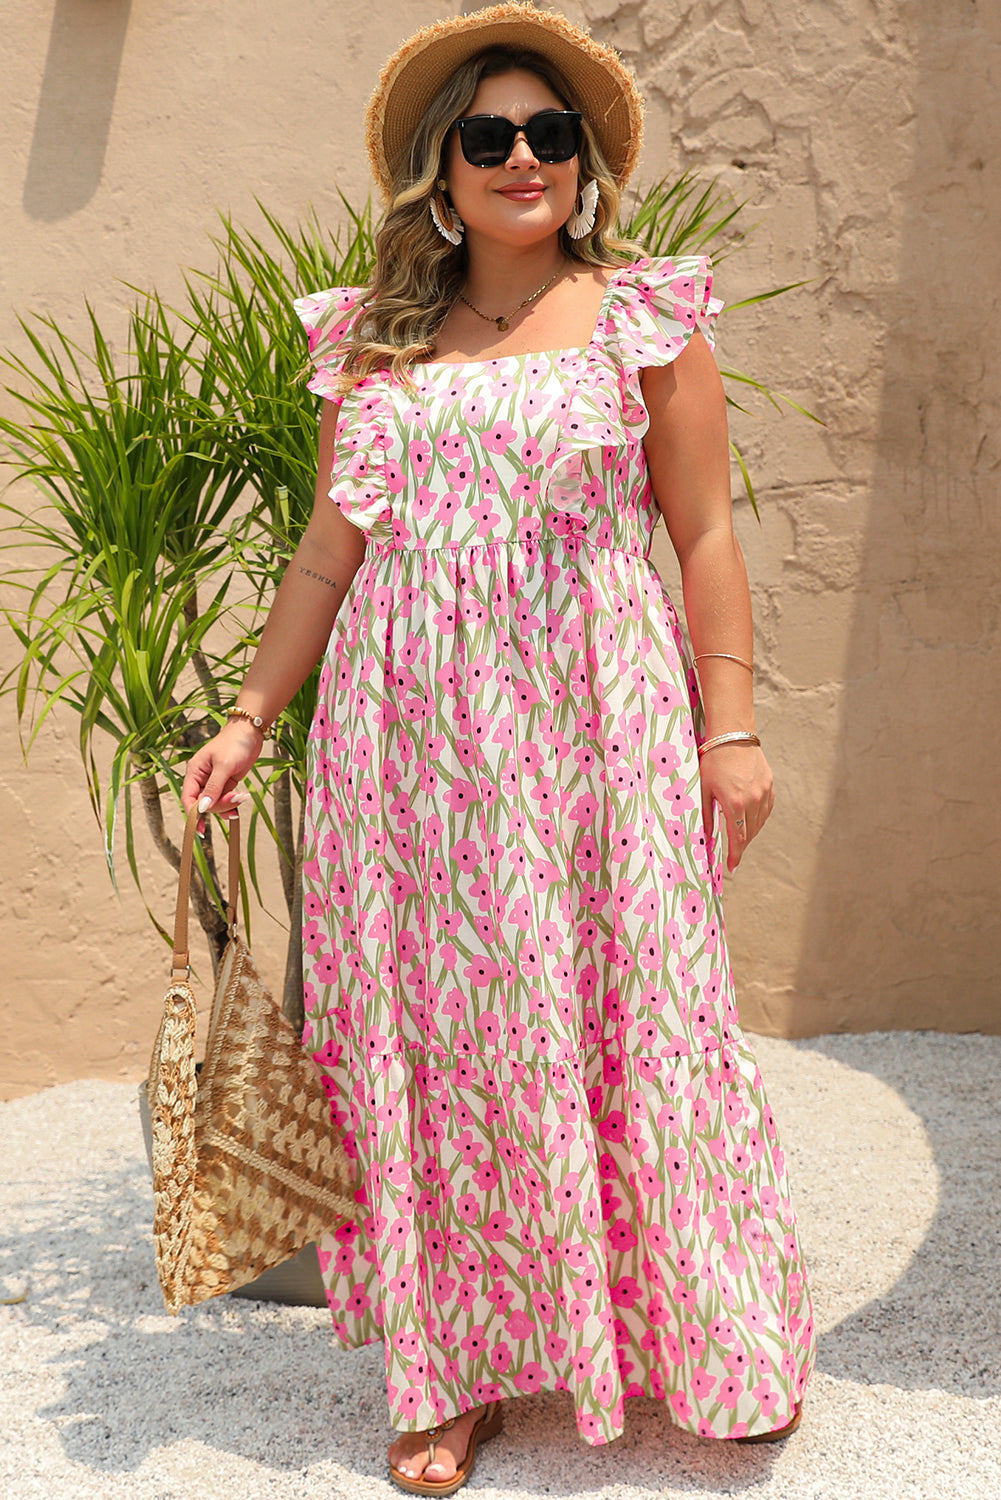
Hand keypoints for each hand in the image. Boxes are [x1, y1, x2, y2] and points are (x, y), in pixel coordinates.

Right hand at [181, 720, 264, 831]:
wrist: (250, 732)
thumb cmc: (235, 743)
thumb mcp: (224, 765)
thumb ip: (213, 788)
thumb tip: (202, 808)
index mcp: (194, 771)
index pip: (188, 798)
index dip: (193, 815)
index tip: (201, 830)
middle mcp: (201, 778)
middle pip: (203, 803)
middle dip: (220, 805)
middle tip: (237, 797)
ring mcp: (213, 781)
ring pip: (215, 803)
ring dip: (228, 804)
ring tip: (242, 797)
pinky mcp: (225, 783)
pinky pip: (224, 800)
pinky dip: (231, 803)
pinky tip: (241, 800)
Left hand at [699, 743, 774, 873]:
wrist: (733, 735)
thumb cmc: (713, 761)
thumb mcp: (704, 789)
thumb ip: (706, 816)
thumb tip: (705, 837)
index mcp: (735, 804)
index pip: (738, 838)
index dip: (735, 855)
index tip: (732, 867)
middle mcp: (753, 801)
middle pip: (750, 833)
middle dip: (741, 845)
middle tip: (733, 852)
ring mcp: (764, 793)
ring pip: (759, 823)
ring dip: (750, 833)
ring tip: (740, 837)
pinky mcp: (769, 786)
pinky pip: (766, 810)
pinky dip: (758, 819)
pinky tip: (750, 820)